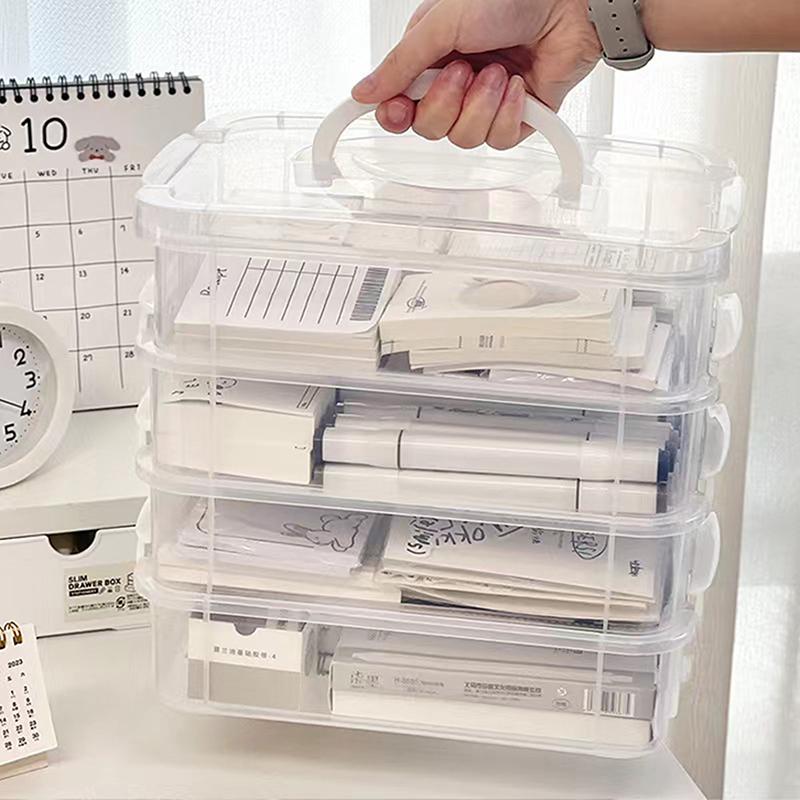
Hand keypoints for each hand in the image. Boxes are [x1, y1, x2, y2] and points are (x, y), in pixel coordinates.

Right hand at [352, 0, 600, 149]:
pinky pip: (497, 141)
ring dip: (480, 105)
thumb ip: (400, 65)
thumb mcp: (440, 24)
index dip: (395, 115)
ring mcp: (486, 103)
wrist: (569, 3)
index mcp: (431, 59)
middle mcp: (455, 84)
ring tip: (500, 71)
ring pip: (463, 139)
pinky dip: (508, 114)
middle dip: (445, 103)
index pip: (400, 104)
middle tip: (464, 70)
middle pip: (429, 128)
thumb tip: (362, 94)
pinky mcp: (516, 118)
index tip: (396, 112)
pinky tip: (519, 85)